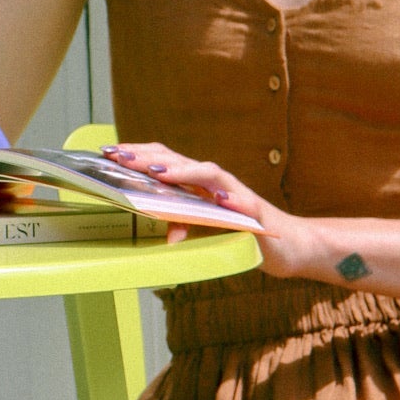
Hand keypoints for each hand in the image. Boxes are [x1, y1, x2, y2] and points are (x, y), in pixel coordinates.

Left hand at [100, 141, 320, 278]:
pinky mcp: (254, 210)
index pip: (164, 162)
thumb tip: (168, 235)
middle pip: (178, 161)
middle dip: (148, 157)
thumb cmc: (246, 235)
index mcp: (198, 186)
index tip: (109, 153)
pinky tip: (216, 196)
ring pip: (206, 173)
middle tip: (118, 156)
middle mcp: (214, 183)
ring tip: (157, 172)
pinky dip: (227, 196)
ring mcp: (234, 193)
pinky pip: (239, 200)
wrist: (290, 246)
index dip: (138, 155)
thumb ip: (187, 228)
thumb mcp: (208, 233)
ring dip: (182, 170)